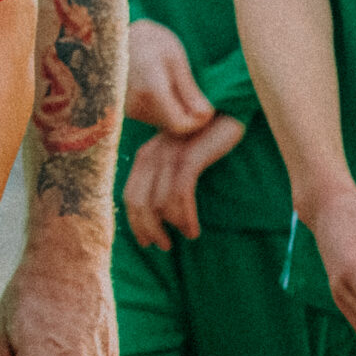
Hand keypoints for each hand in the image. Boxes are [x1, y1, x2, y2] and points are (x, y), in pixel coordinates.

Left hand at [122, 116, 243, 251]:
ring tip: (188, 235)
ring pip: (159, 202)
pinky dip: (185, 217)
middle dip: (148, 229)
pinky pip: (180, 194)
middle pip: (139, 202)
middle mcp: (152, 154)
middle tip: (165, 246)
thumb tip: (162, 214)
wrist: (225, 109)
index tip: (147, 242)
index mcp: (146, 156)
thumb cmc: (204, 138)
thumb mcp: (180, 157)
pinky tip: (193, 229)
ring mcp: (170, 154)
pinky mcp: (189, 155)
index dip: (136, 223)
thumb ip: (167, 177)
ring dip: (172, 225)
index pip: (130, 196)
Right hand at [123, 19, 212, 134]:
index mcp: (153, 90)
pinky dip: (159, 106)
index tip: (205, 106)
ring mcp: (127, 108)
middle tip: (188, 87)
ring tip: (169, 81)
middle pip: (172, 124)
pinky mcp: (123, 109)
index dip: (197, 121)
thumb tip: (206, 115)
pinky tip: (157, 84)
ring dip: (172, 108)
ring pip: (161, 121)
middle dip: (185, 112)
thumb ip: (189, 89)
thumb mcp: (174, 57)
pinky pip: (150, 115)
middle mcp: (137, 104)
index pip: (181, 125)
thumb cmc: (148, 40)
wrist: (112, 35)